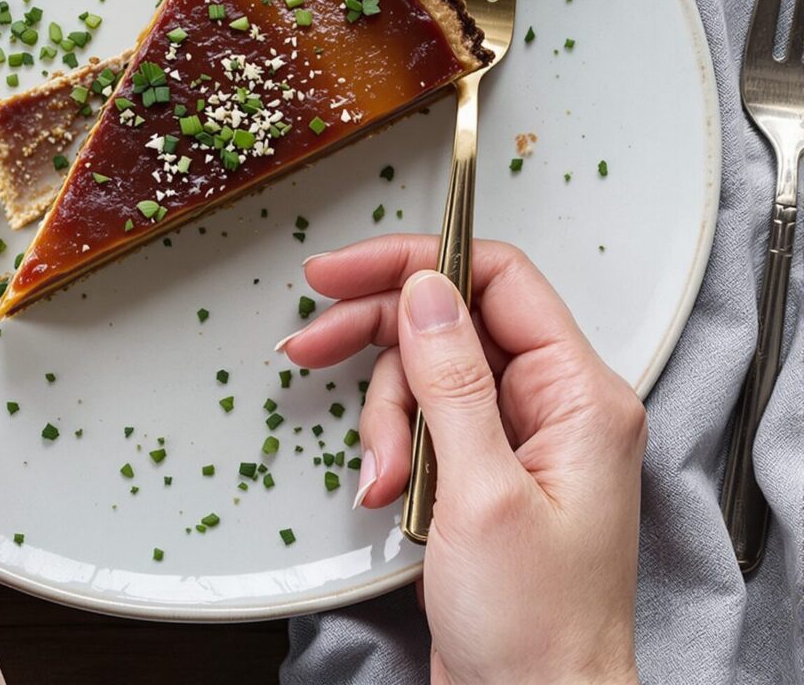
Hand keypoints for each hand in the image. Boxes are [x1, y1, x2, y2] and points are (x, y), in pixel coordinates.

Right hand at [280, 237, 644, 684]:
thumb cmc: (536, 626)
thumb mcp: (483, 492)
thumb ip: (453, 381)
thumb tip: (427, 291)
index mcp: (580, 397)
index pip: (496, 281)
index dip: (414, 264)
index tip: (340, 273)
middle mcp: (555, 409)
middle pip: (449, 324)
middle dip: (379, 343)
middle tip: (310, 345)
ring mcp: (519, 443)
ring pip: (425, 378)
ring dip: (385, 420)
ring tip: (382, 475)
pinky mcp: (486, 476)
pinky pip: (424, 428)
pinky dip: (392, 452)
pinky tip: (386, 492)